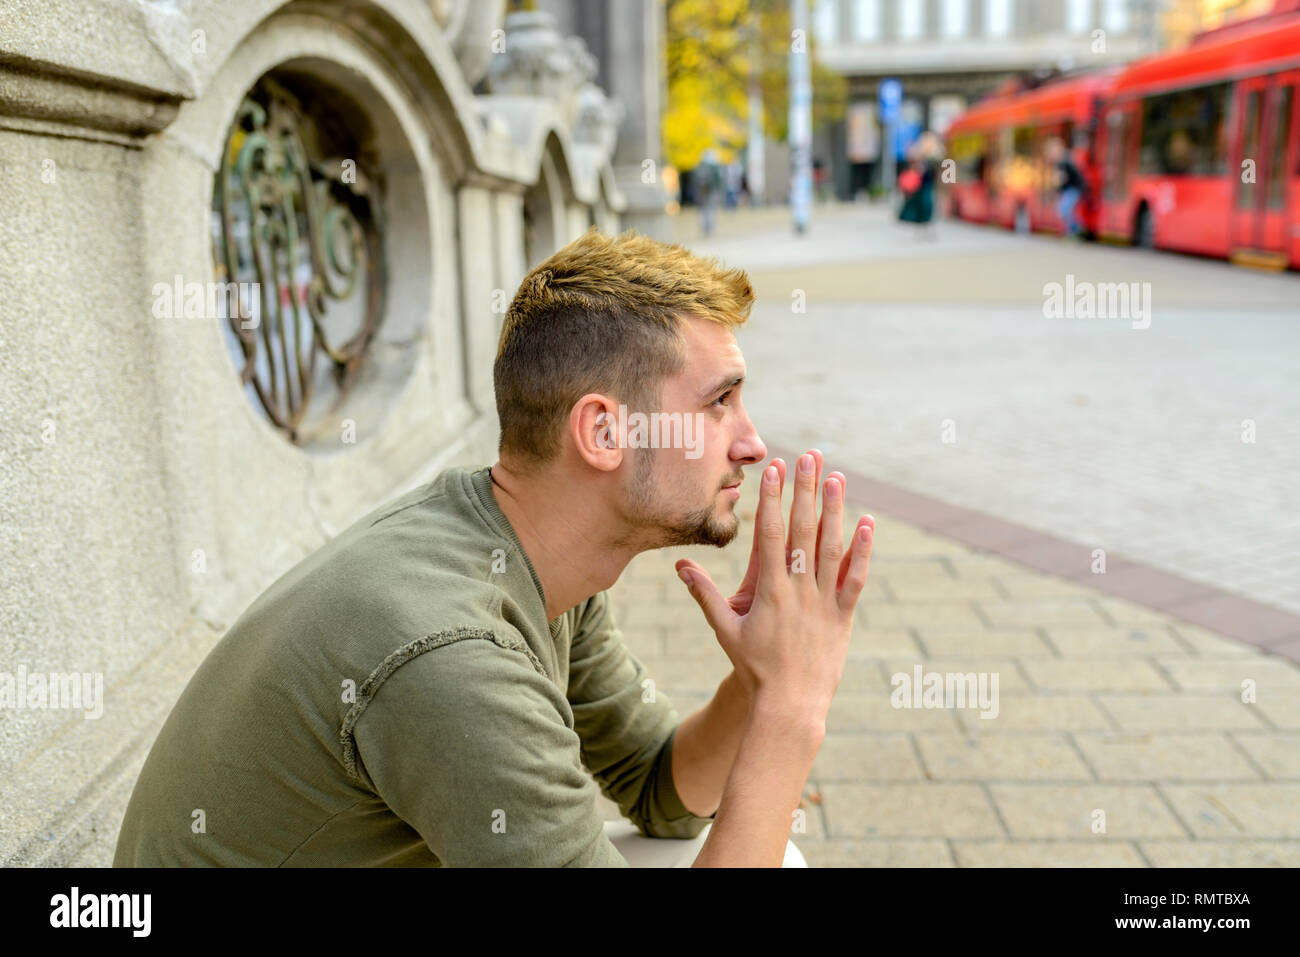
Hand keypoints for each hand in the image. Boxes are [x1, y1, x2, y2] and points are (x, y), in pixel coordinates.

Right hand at [675, 450, 874, 716]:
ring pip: (832, 548)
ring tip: (836, 477)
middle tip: (809, 457)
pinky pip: (855, 578)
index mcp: (769, 591)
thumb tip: (680, 566)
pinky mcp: (843, 615)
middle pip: (804, 531)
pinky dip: (862, 551)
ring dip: (835, 510)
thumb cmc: (755, 668)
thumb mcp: (725, 630)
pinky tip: (867, 523)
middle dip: (805, 491)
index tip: (774, 470)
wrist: (790, 705)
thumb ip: (705, 594)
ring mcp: (824, 602)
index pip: (770, 534)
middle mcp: (799, 591)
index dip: (772, 499)